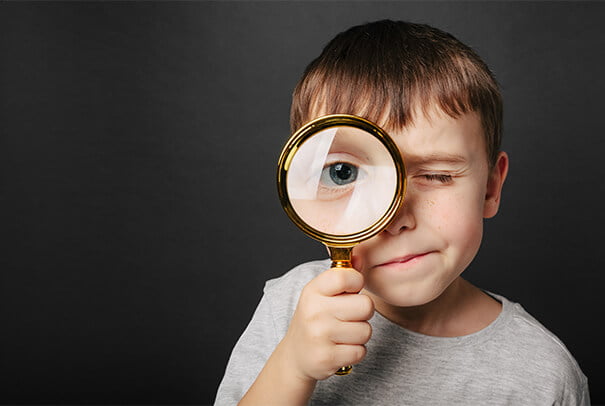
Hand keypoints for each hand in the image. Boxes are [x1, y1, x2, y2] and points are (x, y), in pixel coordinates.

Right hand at [280, 267, 374, 381]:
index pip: (348, 276)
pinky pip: (360, 351)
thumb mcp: (322, 293)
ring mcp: (319, 336)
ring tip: (342, 333)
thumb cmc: (315, 319)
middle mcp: (315, 311)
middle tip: (346, 316)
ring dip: (359, 334)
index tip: (349, 291)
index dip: (356, 283)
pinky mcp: (327, 358)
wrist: (296, 355)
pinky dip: (354, 351)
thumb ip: (343, 276)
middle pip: (366, 306)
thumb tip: (360, 256)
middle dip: (362, 313)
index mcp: (314, 290)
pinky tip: (340, 348)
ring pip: (366, 331)